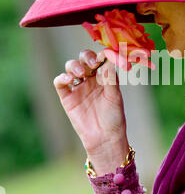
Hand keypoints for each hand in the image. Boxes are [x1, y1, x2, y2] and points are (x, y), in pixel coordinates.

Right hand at [53, 49, 129, 174]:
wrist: (104, 138)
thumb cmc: (114, 117)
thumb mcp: (114, 97)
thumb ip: (110, 79)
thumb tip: (107, 61)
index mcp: (105, 76)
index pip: (101, 59)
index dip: (101, 54)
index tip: (104, 55)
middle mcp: (91, 79)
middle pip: (84, 59)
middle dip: (87, 57)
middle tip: (91, 63)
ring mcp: (78, 87)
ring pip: (71, 67)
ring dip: (74, 66)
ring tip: (80, 73)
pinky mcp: (67, 97)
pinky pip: (60, 83)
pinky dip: (62, 77)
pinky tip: (69, 79)